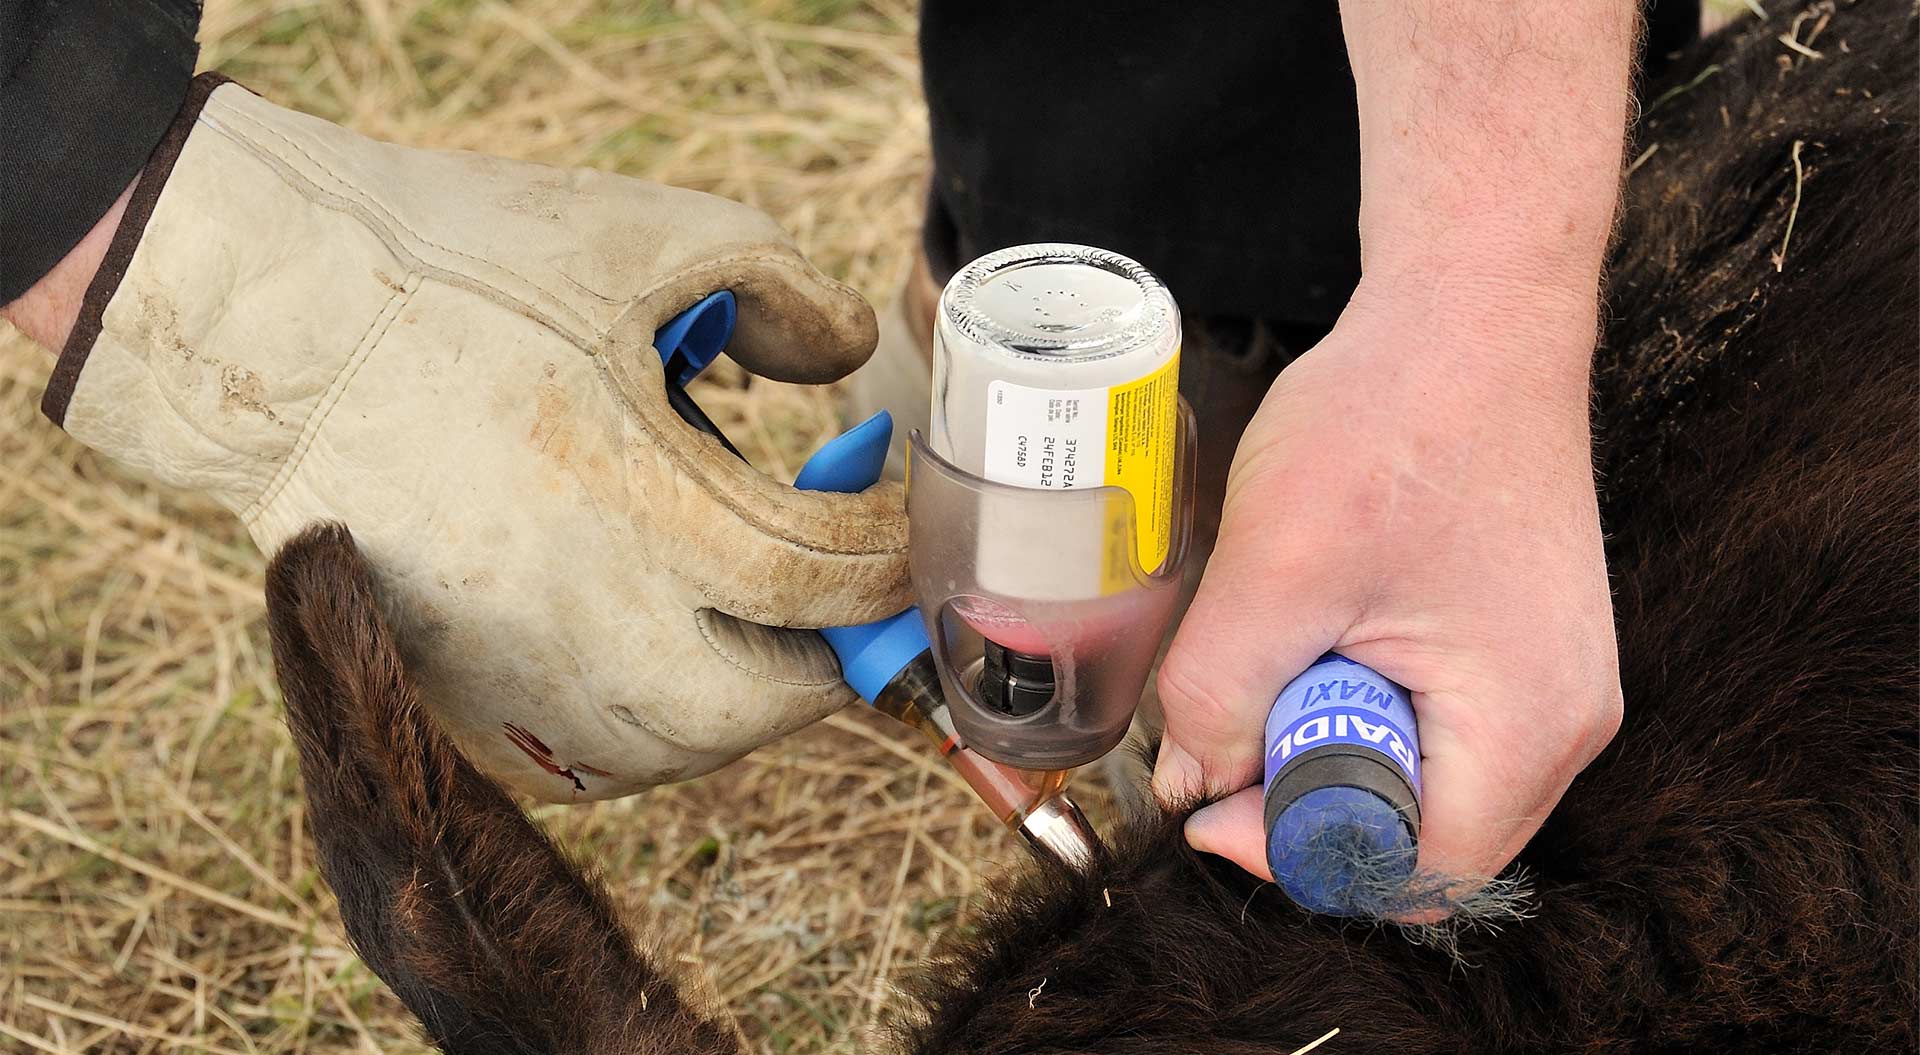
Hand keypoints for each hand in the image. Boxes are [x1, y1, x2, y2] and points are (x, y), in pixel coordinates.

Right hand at [21, 76, 906, 799]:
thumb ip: (792, 298)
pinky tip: (654, 647)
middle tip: (841, 599)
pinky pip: (590, 761)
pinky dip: (651, 725)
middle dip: (828, 653)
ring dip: (744, 696)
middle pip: (764, 701)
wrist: (280, 329)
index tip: (905, 528)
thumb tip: (850, 363)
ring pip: (677, 749)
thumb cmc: (469, 269)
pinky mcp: (456, 703)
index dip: (888, 559)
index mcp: (639, 507)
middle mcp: (581, 623)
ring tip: (753, 619)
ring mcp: (510, 680)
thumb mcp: (660, 239)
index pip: (823, 580)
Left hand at [1151, 275, 1621, 905]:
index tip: (1216, 796)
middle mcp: (1566, 723)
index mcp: (1526, 726)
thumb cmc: (1393, 420)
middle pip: (1419, 839)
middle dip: (1310, 796)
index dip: (1297, 855)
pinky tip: (1319, 627)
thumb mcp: (1274, 570)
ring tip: (1284, 650)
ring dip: (1330, 742)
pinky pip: (1437, 720)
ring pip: (1421, 777)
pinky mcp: (1524, 643)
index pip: (1410, 875)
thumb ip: (1218, 698)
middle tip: (1242, 715)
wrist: (1471, 310)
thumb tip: (1191, 787)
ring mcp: (1554, 681)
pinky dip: (1361, 697)